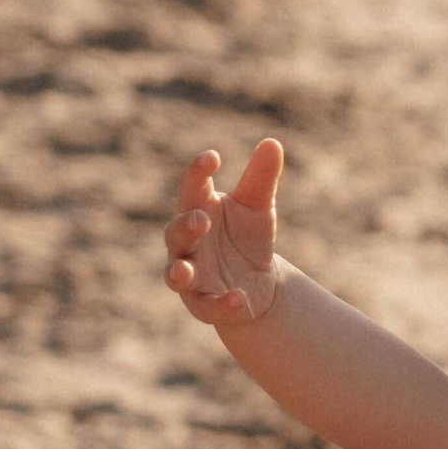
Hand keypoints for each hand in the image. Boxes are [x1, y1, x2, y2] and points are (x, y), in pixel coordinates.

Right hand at [164, 137, 284, 325]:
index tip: (212, 157)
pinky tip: (237, 299)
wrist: (258, 283)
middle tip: (202, 219)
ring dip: (179, 271)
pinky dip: (220, 303)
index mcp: (198, 209)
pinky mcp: (203, 304)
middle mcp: (187, 242)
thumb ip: (261, 177)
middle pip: (176, 232)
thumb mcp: (258, 206)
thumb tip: (272, 142)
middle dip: (185, 226)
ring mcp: (191, 274)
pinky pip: (207, 305)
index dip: (198, 172)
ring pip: (175, 272)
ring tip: (185, 271)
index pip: (192, 188)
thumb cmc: (247, 237)